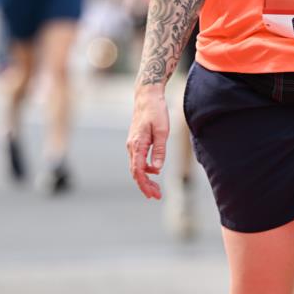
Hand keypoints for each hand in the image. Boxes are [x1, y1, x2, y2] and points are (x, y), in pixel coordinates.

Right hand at [127, 84, 168, 198]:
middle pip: (136, 172)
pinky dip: (145, 169)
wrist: (147, 96)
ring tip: (156, 189)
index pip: (138, 170)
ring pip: (136, 167)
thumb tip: (157, 168)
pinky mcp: (136, 142)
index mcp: (137, 144)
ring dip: (145, 179)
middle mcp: (132, 146)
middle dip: (145, 186)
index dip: (144, 184)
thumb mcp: (162, 131)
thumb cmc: (156, 111)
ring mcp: (132, 144)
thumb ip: (159, 150)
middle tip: (156, 196)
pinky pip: (138, 160)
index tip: (152, 194)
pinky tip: (154, 171)